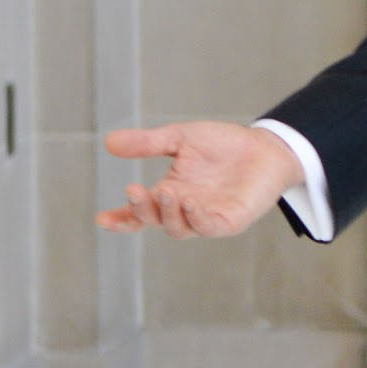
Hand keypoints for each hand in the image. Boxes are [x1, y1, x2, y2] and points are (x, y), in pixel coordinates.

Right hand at [99, 120, 299, 237]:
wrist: (265, 146)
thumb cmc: (223, 145)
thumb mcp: (179, 138)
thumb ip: (147, 143)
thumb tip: (108, 142)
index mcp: (169, 192)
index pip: (140, 213)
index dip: (121, 219)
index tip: (101, 219)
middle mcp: (185, 209)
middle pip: (155, 221)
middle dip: (141, 210)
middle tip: (133, 191)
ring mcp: (207, 217)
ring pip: (179, 229)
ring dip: (168, 213)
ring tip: (166, 193)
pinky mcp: (230, 221)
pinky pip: (209, 227)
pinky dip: (197, 218)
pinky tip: (190, 202)